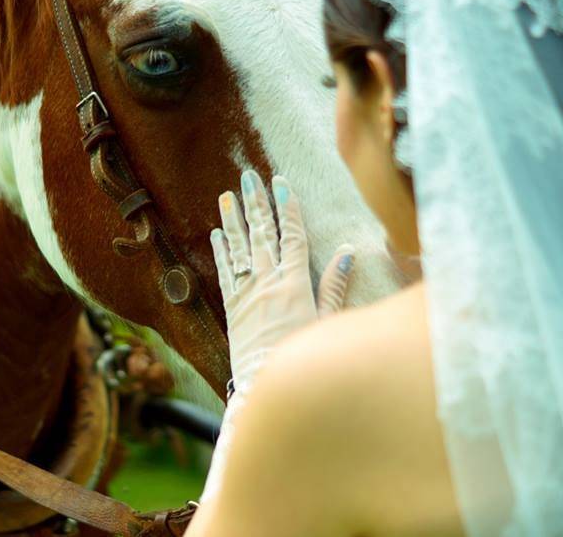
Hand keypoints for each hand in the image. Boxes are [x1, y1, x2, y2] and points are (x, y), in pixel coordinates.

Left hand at [211, 170, 354, 393]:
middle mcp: (268, 283)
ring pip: (239, 248)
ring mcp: (247, 294)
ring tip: (227, 194)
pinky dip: (221, 251)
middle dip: (256, 203)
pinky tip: (216, 233)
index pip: (292, 238)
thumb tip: (346, 253)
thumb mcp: (329, 324)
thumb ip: (335, 287)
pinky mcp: (232, 308)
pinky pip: (225, 272)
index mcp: (295, 285)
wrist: (267, 386)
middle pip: (263, 235)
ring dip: (233, 219)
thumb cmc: (306, 359)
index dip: (288, 209)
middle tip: (249, 177)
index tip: (282, 184)